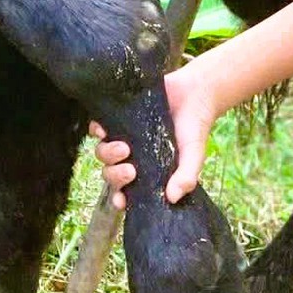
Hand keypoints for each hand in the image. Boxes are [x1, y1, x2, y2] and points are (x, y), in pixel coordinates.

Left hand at [88, 64, 222, 207]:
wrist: (195, 92)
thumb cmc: (194, 127)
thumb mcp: (194, 155)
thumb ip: (186, 176)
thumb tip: (172, 197)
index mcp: (148, 171)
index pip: (127, 190)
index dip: (120, 198)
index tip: (121, 201)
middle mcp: (133, 156)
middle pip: (111, 174)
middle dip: (116, 176)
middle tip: (131, 170)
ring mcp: (124, 137)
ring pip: (102, 153)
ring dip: (108, 155)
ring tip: (125, 147)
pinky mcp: (118, 117)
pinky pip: (97, 128)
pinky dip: (97, 131)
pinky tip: (105, 130)